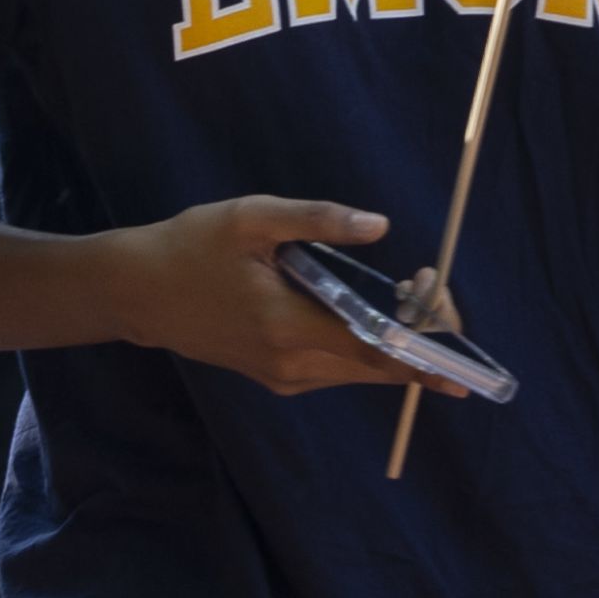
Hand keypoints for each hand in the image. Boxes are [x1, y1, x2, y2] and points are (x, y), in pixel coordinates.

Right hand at [98, 196, 422, 392]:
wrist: (137, 293)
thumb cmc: (191, 247)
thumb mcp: (251, 218)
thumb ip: (318, 220)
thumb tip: (380, 225)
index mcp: (290, 326)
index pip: (376, 353)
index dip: (425, 353)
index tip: (461, 348)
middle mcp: (292, 365)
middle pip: (377, 368)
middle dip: (418, 339)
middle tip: (434, 291)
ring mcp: (283, 377)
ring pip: (359, 371)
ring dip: (392, 343)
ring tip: (410, 296)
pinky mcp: (276, 378)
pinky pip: (336, 367)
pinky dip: (363, 347)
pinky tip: (367, 313)